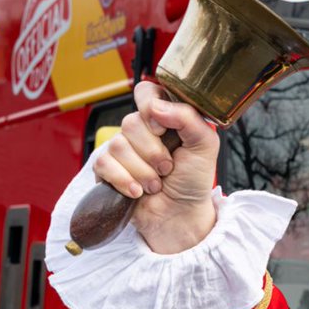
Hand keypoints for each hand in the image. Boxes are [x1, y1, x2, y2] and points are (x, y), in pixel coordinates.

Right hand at [93, 81, 220, 252]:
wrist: (180, 215)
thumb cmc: (193, 181)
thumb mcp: (205, 146)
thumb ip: (188, 118)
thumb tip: (156, 107)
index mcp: (164, 117)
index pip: (146, 92)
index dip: (150, 108)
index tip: (163, 129)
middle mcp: (142, 130)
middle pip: (131, 123)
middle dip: (153, 152)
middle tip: (167, 168)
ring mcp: (123, 149)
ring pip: (118, 145)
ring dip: (142, 171)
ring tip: (156, 184)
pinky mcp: (107, 169)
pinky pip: (104, 164)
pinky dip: (124, 181)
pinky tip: (138, 192)